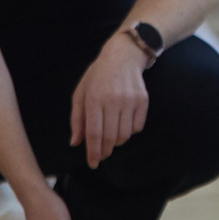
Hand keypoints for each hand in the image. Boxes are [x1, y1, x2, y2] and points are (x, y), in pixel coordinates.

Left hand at [70, 36, 151, 169]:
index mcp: (94, 99)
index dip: (93, 152)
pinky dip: (130, 132)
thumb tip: (76, 143)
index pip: (94, 133)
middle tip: (102, 154)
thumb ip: (77, 119)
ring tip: (111, 138)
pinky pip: (137, 127)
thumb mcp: (81, 93)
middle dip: (105, 151)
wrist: (123, 56)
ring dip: (117, 142)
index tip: (93, 163)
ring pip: (125, 135)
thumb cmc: (98, 77)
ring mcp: (130, 100)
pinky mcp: (143, 100)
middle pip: (110, 137)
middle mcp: (113, 100)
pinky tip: (123, 124)